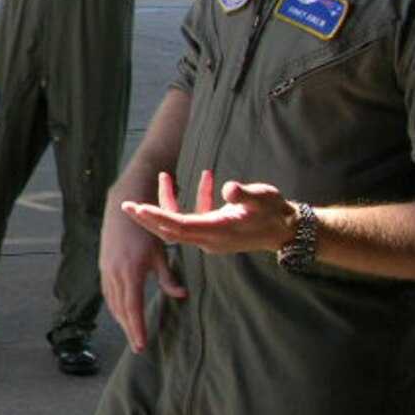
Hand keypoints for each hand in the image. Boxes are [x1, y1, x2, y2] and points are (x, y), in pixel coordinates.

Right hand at [100, 189, 187, 353]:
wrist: (121, 209)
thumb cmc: (145, 230)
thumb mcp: (160, 253)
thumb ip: (168, 277)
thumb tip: (181, 295)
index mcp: (131, 271)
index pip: (133, 307)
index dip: (137, 328)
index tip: (142, 345)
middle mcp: (115, 273)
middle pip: (121, 309)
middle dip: (129, 329)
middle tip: (139, 347)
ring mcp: (106, 270)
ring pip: (113, 303)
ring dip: (122, 320)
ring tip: (132, 333)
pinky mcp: (104, 267)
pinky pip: (108, 293)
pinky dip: (116, 306)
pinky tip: (122, 312)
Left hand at [121, 168, 297, 256]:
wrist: (288, 230)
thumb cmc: (276, 212)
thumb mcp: (263, 199)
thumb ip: (244, 194)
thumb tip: (228, 187)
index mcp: (217, 231)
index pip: (178, 226)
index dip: (157, 217)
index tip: (137, 209)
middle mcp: (210, 238)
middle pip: (170, 230)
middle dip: (148, 218)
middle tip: (126, 206)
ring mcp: (211, 237)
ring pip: (180, 223)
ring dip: (169, 203)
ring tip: (163, 176)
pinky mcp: (216, 232)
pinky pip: (197, 217)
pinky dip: (197, 198)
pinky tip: (207, 176)